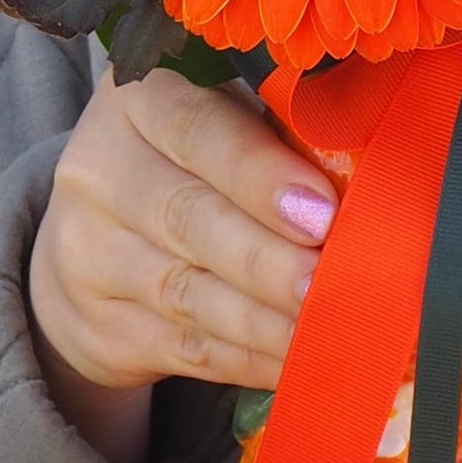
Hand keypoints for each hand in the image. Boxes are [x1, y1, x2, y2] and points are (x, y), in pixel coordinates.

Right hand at [29, 70, 336, 462]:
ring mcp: (87, 253)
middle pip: (187, 217)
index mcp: (136, 99)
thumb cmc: (193, 161)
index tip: (321, 211)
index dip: (258, 173)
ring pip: (186, 292)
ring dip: (265, 320)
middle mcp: (97, 170)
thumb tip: (374, 182)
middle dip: (267, 258)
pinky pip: (184, 347)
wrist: (95, 237)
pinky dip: (248, 359)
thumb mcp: (221, 121)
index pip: (193, 128)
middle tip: (327, 283)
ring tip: (325, 330)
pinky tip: (295, 363)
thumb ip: (280, 137)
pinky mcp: (98, 325)